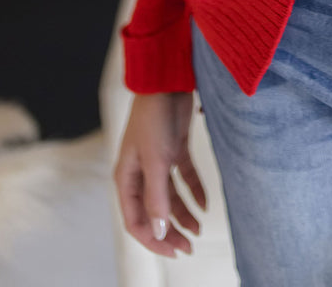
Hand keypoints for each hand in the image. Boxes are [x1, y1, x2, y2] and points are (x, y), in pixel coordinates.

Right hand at [113, 91, 207, 258]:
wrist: (166, 80)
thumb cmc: (154, 118)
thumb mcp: (156, 161)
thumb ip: (157, 197)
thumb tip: (159, 231)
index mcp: (126, 178)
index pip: (136, 220)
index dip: (154, 239)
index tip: (176, 250)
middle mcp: (140, 172)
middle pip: (154, 211)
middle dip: (170, 230)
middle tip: (190, 246)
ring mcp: (158, 160)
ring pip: (170, 197)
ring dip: (183, 213)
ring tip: (199, 228)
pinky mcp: (175, 148)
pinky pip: (184, 177)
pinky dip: (194, 190)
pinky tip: (205, 204)